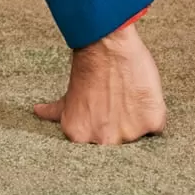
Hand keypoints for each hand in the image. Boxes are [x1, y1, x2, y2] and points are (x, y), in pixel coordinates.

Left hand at [33, 23, 166, 143]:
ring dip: (136, 120)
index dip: (101, 130)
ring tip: (128, 97)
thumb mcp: (67, 96)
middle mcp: (103, 140)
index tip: (103, 117)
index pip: (95, 147)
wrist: (106, 47)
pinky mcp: (152, 122)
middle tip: (116, 105)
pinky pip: (157, 127)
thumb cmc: (87, 69)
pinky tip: (142, 96)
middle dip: (118, 127)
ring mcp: (129, 134)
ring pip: (138, 136)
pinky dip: (153, 113)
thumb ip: (55, 112)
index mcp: (79, 136)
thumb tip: (37, 112)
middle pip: (117, 145)